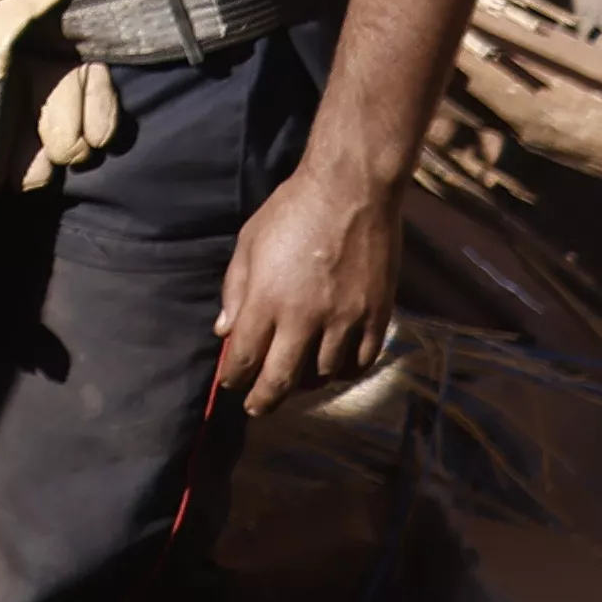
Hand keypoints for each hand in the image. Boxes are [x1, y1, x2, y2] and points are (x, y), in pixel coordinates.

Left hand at [210, 141, 412, 417]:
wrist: (351, 192)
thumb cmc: (292, 212)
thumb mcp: (249, 244)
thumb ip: (235, 289)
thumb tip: (225, 329)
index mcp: (267, 299)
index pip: (245, 356)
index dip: (235, 378)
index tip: (230, 386)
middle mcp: (305, 318)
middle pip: (282, 378)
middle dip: (265, 399)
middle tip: (257, 409)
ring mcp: (345, 320)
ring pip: (324, 374)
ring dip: (306, 384)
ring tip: (296, 382)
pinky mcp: (376, 317)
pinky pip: (361, 361)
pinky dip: (345, 371)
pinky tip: (334, 368)